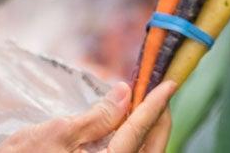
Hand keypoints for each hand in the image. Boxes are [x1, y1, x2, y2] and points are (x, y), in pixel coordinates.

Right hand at [0, 81, 176, 152]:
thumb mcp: (59, 132)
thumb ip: (99, 116)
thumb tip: (125, 93)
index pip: (139, 130)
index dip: (156, 103)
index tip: (170, 83)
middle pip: (150, 147)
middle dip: (157, 118)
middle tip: (159, 90)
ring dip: (145, 129)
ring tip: (143, 104)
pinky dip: (131, 140)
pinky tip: (124, 125)